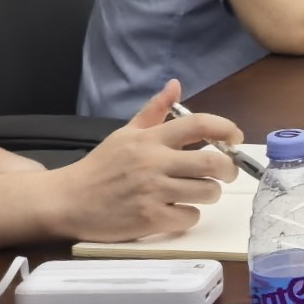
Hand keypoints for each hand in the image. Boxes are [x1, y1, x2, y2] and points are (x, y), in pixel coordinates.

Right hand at [47, 86, 236, 242]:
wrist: (67, 201)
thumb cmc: (99, 168)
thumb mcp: (124, 134)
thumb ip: (153, 112)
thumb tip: (175, 85)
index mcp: (149, 139)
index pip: (199, 124)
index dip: (226, 128)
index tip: (236, 137)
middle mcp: (154, 163)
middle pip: (212, 162)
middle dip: (228, 168)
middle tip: (226, 172)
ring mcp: (152, 192)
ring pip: (206, 191)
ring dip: (211, 193)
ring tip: (201, 192)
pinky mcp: (149, 219)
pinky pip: (189, 218)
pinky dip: (190, 216)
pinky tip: (179, 212)